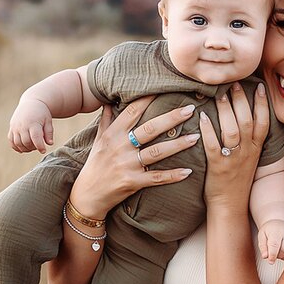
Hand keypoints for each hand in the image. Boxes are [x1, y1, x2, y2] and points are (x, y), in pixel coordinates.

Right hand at [9, 99, 53, 152]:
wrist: (31, 103)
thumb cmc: (42, 113)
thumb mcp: (48, 121)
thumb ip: (49, 133)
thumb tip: (50, 143)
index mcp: (33, 123)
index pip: (35, 138)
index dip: (39, 146)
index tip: (43, 151)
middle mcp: (22, 125)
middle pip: (26, 142)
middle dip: (33, 148)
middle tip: (38, 146)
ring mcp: (15, 127)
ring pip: (17, 143)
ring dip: (25, 149)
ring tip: (32, 146)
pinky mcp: (11, 128)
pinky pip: (11, 141)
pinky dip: (16, 147)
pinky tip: (23, 147)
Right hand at [68, 95, 199, 219]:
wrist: (87, 195)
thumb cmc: (95, 165)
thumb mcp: (98, 141)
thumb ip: (106, 121)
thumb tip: (108, 101)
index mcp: (113, 134)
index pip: (133, 111)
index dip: (149, 98)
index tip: (166, 88)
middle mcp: (120, 147)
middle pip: (149, 129)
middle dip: (171, 118)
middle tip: (190, 109)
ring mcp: (127, 165)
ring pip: (157, 152)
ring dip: (177, 145)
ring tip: (196, 137)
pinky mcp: (132, 182)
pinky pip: (157, 177)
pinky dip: (173, 175)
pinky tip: (188, 171)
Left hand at [199, 82, 270, 210]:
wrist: (230, 206)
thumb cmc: (237, 180)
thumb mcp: (249, 159)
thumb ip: (248, 140)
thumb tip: (243, 117)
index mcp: (256, 149)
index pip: (263, 122)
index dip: (262, 104)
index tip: (260, 86)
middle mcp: (247, 152)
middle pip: (247, 121)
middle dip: (241, 100)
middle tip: (234, 83)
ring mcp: (233, 160)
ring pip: (233, 131)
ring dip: (226, 111)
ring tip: (219, 95)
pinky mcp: (218, 167)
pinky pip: (213, 146)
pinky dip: (208, 130)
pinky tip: (202, 117)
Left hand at [258, 219, 283, 262]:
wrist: (279, 224)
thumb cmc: (270, 231)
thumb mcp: (262, 236)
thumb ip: (263, 247)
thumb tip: (265, 256)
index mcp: (276, 231)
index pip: (275, 244)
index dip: (273, 255)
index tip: (270, 261)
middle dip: (279, 255)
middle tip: (274, 252)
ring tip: (279, 250)